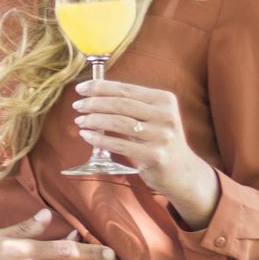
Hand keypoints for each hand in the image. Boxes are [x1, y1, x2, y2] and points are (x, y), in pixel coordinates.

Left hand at [72, 79, 219, 225]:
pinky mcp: (154, 155)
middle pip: (120, 104)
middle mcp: (165, 115)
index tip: (80, 88)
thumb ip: (131, 105)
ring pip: (118, 122)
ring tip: (79, 121)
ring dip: (94, 120)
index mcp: (164, 99)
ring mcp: (161, 136)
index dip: (100, 87)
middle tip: (77, 106)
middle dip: (94, 103)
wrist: (181, 172)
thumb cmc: (159, 141)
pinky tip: (86, 135)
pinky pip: (119, 144)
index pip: (126, 89)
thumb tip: (94, 95)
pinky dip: (98, 139)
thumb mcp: (153, 117)